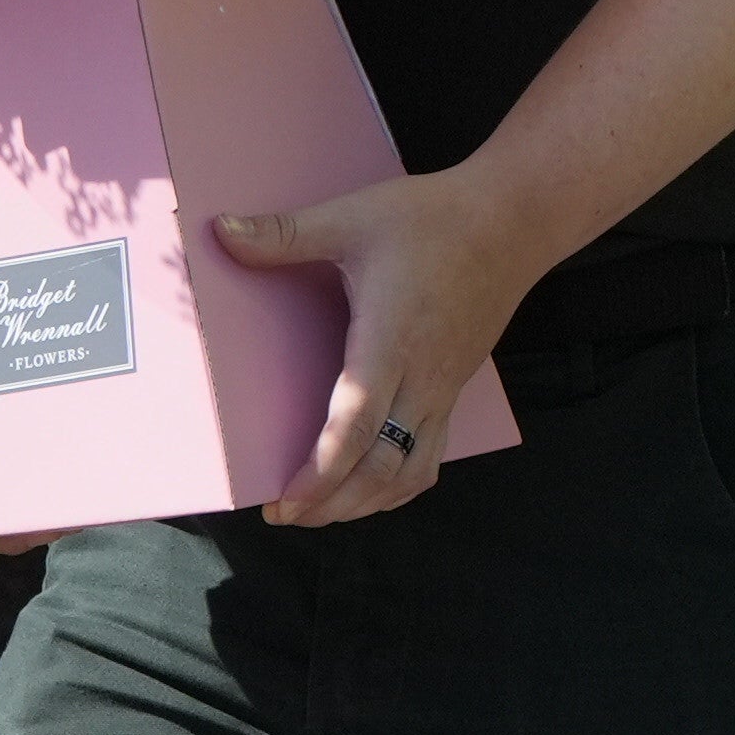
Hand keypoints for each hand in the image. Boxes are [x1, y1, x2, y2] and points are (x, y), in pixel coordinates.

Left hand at [226, 167, 540, 529]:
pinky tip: (375, 488)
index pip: (355, 425)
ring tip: (321, 513)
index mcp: (389, 340)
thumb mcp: (351, 217)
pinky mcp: (455, 386)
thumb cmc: (432, 218)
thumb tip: (222, 230)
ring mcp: (443, 387)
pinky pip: (432, 453)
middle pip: (381, 467)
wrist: (512, 222)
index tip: (284, 503)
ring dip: (366, 502)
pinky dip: (400, 484)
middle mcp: (421, 376)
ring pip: (410, 471)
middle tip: (282, 516)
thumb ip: (285, 232)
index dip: (320, 474)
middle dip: (332, 503)